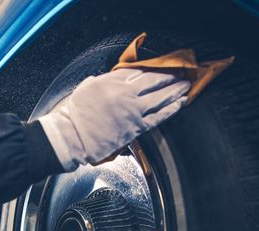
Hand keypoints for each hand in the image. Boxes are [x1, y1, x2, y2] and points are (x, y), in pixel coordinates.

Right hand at [38, 69, 190, 170]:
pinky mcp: (136, 128)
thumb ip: (104, 81)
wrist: (72, 137)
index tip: (162, 65)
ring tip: (186, 84)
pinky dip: (171, 109)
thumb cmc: (75, 115)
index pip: (137, 70)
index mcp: (111, 82)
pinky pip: (159, 116)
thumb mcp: (86, 88)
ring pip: (160, 97)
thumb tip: (116, 78)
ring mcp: (132, 111)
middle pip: (153, 81)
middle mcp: (124, 94)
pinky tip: (180, 103)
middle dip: (169, 75)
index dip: (153, 67)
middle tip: (182, 71)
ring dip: (175, 90)